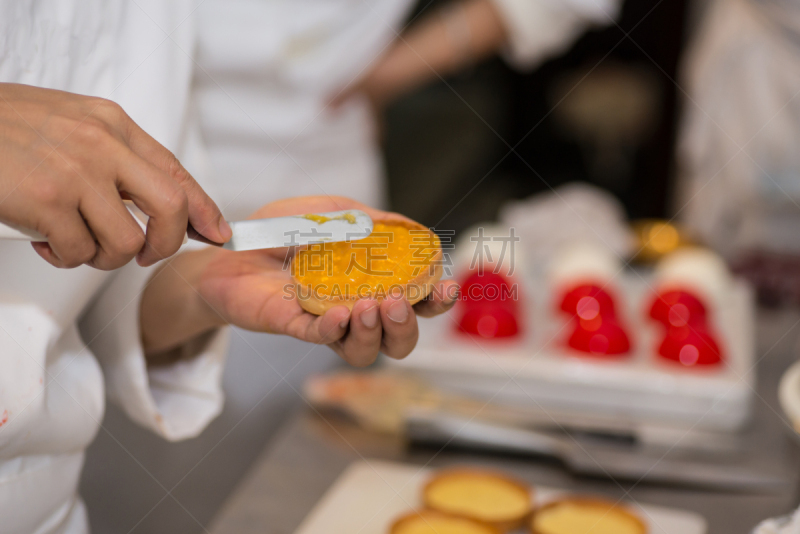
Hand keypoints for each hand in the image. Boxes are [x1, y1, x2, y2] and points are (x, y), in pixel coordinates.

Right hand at [0, 83, 230, 268]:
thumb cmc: (3, 129)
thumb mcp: (70, 125)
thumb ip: (113, 156)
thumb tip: (152, 202)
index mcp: (112, 124)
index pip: (175, 172)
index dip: (204, 208)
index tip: (217, 233)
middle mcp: (102, 144)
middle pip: (171, 208)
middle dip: (167, 244)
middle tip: (145, 255)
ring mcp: (76, 172)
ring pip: (125, 242)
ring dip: (102, 256)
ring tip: (73, 241)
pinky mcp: (46, 201)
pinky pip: (80, 253)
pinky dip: (65, 257)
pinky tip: (44, 239)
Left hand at [141, 196, 458, 366]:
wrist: (230, 245)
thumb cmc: (283, 231)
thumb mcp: (330, 212)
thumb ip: (367, 219)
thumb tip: (407, 225)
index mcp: (372, 283)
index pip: (416, 301)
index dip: (437, 300)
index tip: (447, 286)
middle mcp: (355, 310)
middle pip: (397, 340)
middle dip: (406, 327)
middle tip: (398, 303)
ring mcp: (325, 322)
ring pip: (362, 351)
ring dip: (373, 333)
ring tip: (368, 306)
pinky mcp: (292, 324)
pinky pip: (318, 337)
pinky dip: (333, 329)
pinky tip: (339, 314)